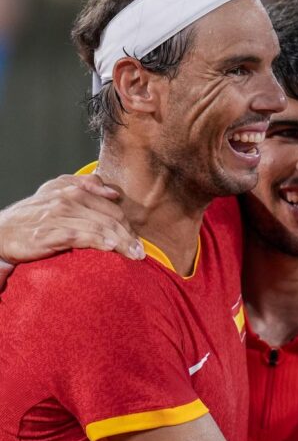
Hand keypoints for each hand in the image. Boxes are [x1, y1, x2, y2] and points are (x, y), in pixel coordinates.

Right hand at [0, 174, 142, 264]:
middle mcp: (68, 199)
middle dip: (129, 235)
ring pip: (100, 227)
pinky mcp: (50, 233)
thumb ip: (85, 186)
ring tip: (134, 255)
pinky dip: (98, 241)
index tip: (137, 240)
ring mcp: (59, 216)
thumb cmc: (33, 215)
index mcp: (73, 189)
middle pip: (110, 218)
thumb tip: (113, 192)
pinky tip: (111, 248)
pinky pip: (81, 236)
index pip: (112, 207)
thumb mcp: (56, 192)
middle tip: (141, 252)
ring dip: (121, 242)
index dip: (128, 224)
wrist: (1, 232)